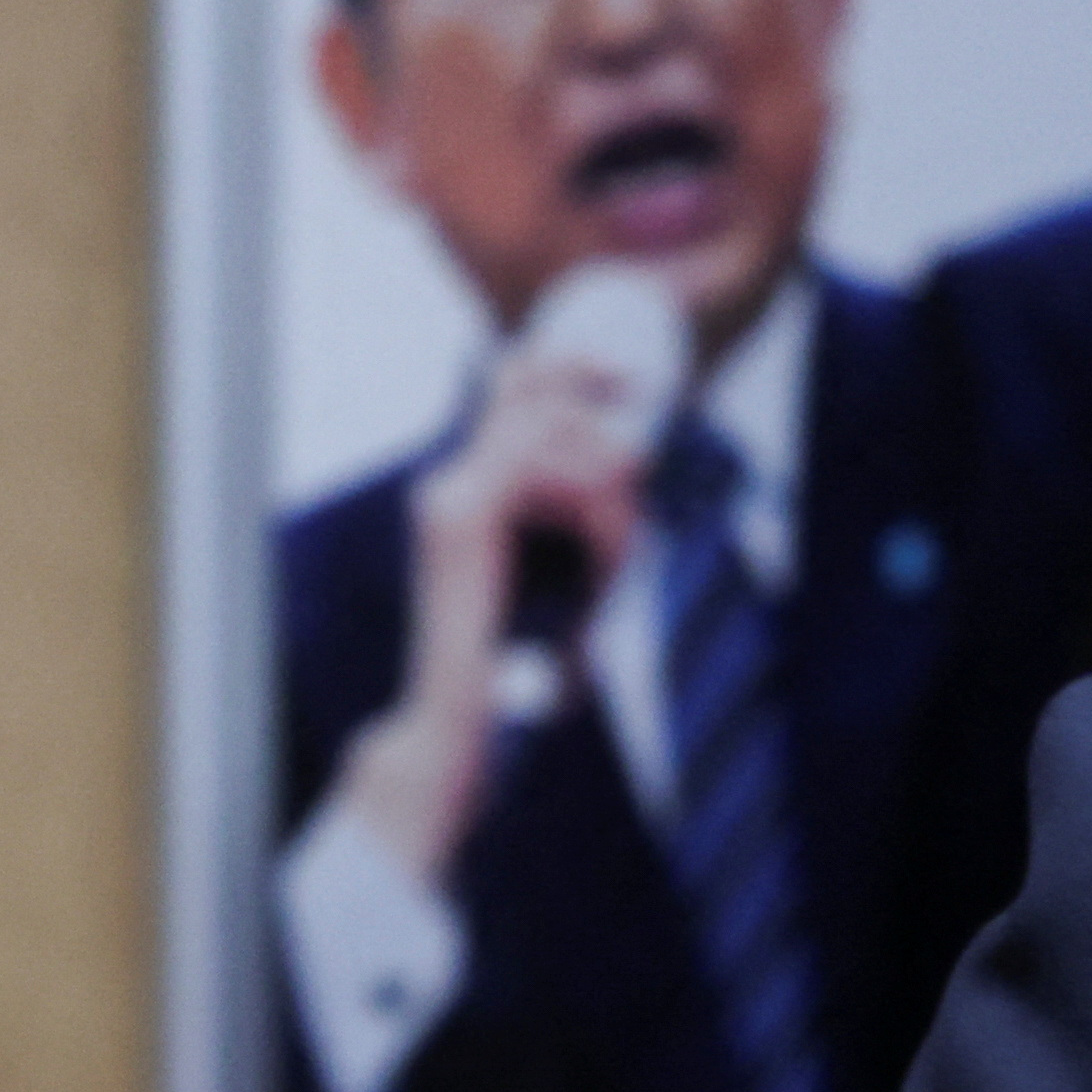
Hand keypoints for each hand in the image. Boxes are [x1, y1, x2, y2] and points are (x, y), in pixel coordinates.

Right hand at [328, 338, 652, 885]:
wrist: (465, 720)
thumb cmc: (523, 657)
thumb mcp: (578, 569)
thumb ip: (599, 510)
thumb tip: (636, 460)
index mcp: (467, 490)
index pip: (513, 389)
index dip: (572, 370)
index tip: (633, 385)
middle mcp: (450, 484)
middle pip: (527, 390)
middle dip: (594, 405)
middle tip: (642, 453)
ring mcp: (449, 497)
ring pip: (542, 428)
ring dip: (599, 471)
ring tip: (619, 534)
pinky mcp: (461, 520)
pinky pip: (538, 470)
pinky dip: (588, 499)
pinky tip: (608, 539)